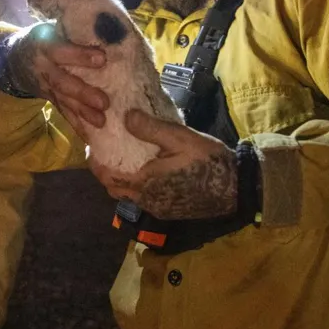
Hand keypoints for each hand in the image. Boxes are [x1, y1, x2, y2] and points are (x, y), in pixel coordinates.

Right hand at [5, 23, 108, 139]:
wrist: (13, 59)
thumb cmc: (42, 38)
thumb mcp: (50, 27)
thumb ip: (73, 29)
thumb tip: (108, 28)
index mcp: (44, 45)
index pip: (62, 50)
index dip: (80, 55)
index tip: (102, 59)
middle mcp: (43, 68)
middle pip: (62, 82)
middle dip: (83, 93)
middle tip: (104, 102)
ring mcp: (45, 87)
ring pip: (63, 100)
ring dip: (82, 113)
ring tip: (101, 122)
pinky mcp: (49, 99)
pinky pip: (63, 113)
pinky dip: (76, 125)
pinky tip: (90, 136)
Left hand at [92, 109, 237, 219]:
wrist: (236, 189)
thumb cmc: (208, 161)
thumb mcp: (180, 138)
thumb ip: (151, 128)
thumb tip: (125, 116)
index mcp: (145, 183)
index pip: (107, 177)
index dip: (95, 163)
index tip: (92, 147)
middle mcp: (147, 201)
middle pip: (115, 189)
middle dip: (106, 173)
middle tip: (105, 153)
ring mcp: (159, 209)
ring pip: (130, 196)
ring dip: (122, 181)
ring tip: (124, 159)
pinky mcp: (170, 211)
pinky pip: (145, 200)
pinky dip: (137, 186)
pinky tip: (147, 171)